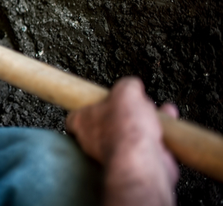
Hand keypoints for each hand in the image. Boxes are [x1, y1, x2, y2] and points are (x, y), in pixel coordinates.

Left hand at [66, 77, 177, 205]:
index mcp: (83, 122)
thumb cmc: (125, 130)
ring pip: (130, 130)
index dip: (89, 105)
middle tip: (137, 103)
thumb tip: (132, 85)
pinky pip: (147, 142)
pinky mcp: (136, 159)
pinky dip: (159, 131)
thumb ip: (127, 85)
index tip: (100, 100)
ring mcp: (116, 151)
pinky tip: (168, 122)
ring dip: (146, 119)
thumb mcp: (125, 91)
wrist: (143, 161)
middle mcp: (95, 139)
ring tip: (157, 111)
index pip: (76, 115)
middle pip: (108, 119)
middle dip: (127, 110)